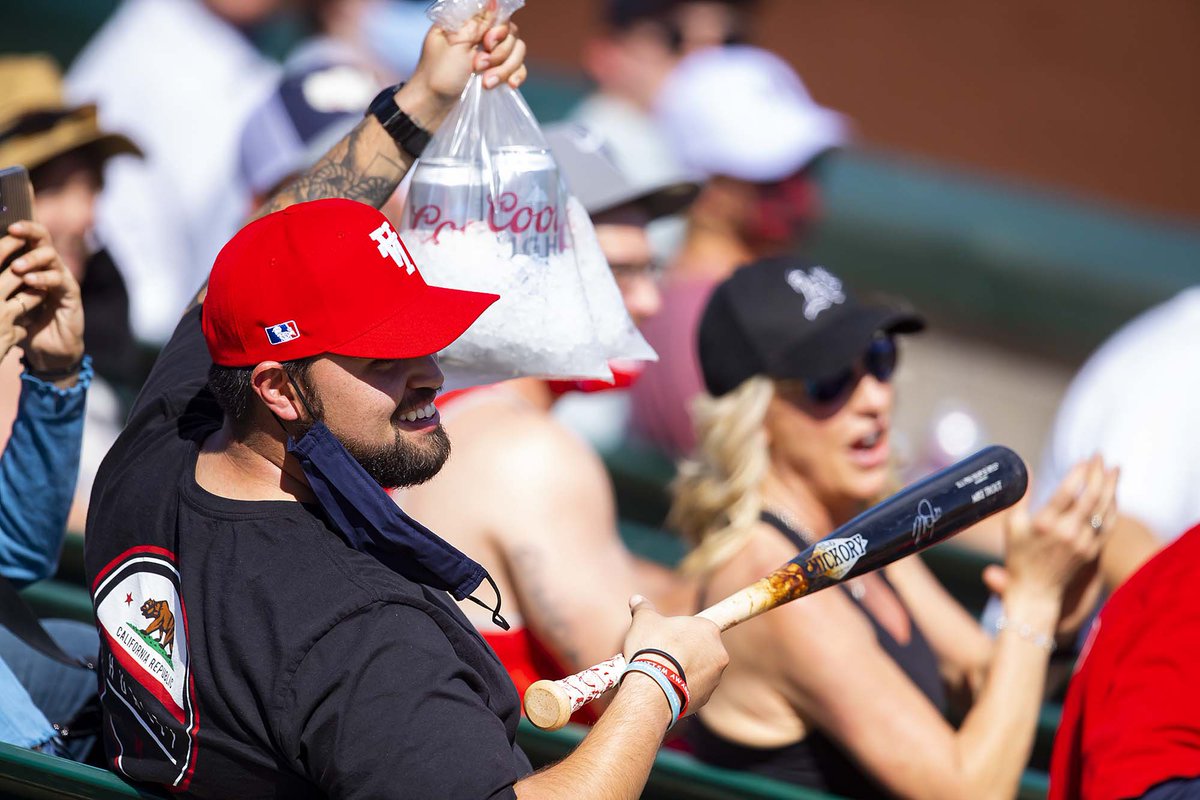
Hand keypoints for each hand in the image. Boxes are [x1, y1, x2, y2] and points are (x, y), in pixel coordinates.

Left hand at [0, 221, 83, 371]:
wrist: (47, 351)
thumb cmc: (25, 323)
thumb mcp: (6, 299)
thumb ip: (0, 283)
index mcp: (34, 264)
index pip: (29, 238)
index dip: (20, 229)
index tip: (6, 226)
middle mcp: (50, 267)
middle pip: (43, 239)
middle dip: (28, 232)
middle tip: (13, 232)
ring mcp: (62, 279)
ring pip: (51, 256)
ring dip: (33, 258)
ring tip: (17, 267)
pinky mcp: (71, 294)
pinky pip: (60, 280)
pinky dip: (44, 278)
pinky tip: (30, 282)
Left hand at [407, 6, 527, 109]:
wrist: (433, 107)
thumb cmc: (438, 75)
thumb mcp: (456, 44)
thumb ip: (477, 23)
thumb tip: (494, 1)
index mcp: (467, 23)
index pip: (498, 15)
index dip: (498, 30)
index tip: (487, 43)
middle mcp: (480, 36)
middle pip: (511, 34)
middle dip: (499, 54)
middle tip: (478, 66)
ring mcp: (489, 55)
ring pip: (517, 51)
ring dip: (505, 69)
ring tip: (487, 83)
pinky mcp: (496, 72)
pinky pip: (518, 68)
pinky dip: (516, 76)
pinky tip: (510, 86)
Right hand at [621, 595, 727, 714]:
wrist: (653, 688)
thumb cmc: (651, 648)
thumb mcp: (643, 621)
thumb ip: (643, 608)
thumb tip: (636, 599)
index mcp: (708, 629)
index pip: (697, 626)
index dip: (680, 631)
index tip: (667, 637)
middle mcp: (719, 653)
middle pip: (699, 648)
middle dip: (683, 651)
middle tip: (661, 654)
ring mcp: (715, 677)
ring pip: (698, 670)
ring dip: (684, 670)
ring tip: (661, 672)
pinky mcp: (707, 698)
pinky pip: (694, 688)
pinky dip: (682, 687)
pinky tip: (665, 687)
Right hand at [990, 456, 1116, 611]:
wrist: (1036, 591)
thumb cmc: (1019, 557)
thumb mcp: (1012, 525)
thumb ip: (1021, 496)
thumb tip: (1027, 467)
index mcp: (1045, 524)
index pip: (1068, 492)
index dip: (1078, 473)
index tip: (1083, 459)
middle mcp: (1067, 532)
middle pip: (1091, 496)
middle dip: (1097, 473)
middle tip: (1099, 455)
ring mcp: (1083, 542)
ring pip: (1104, 508)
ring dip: (1110, 486)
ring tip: (1114, 468)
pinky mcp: (1093, 551)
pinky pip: (1109, 523)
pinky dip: (1113, 505)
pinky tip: (1113, 493)